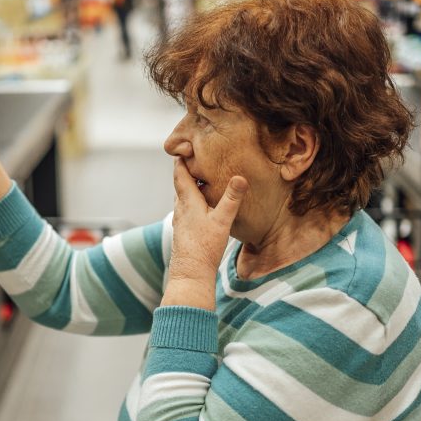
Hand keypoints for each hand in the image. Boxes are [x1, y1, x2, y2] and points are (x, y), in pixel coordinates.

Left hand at [167, 158, 247, 286]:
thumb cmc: (204, 247)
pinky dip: (194, 201)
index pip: (180, 173)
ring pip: (184, 197)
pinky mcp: (184, 232)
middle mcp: (180, 209)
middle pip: (181, 184)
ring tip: (203, 179)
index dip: (181, 159)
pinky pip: (187, 210)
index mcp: (187, 201)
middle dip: (188, 170)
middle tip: (198, 158)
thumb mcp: (222, 220)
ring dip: (192, 187)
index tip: (186, 146)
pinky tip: (204, 207)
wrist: (191, 274)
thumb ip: (231, 199)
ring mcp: (181, 221)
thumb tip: (240, 177)